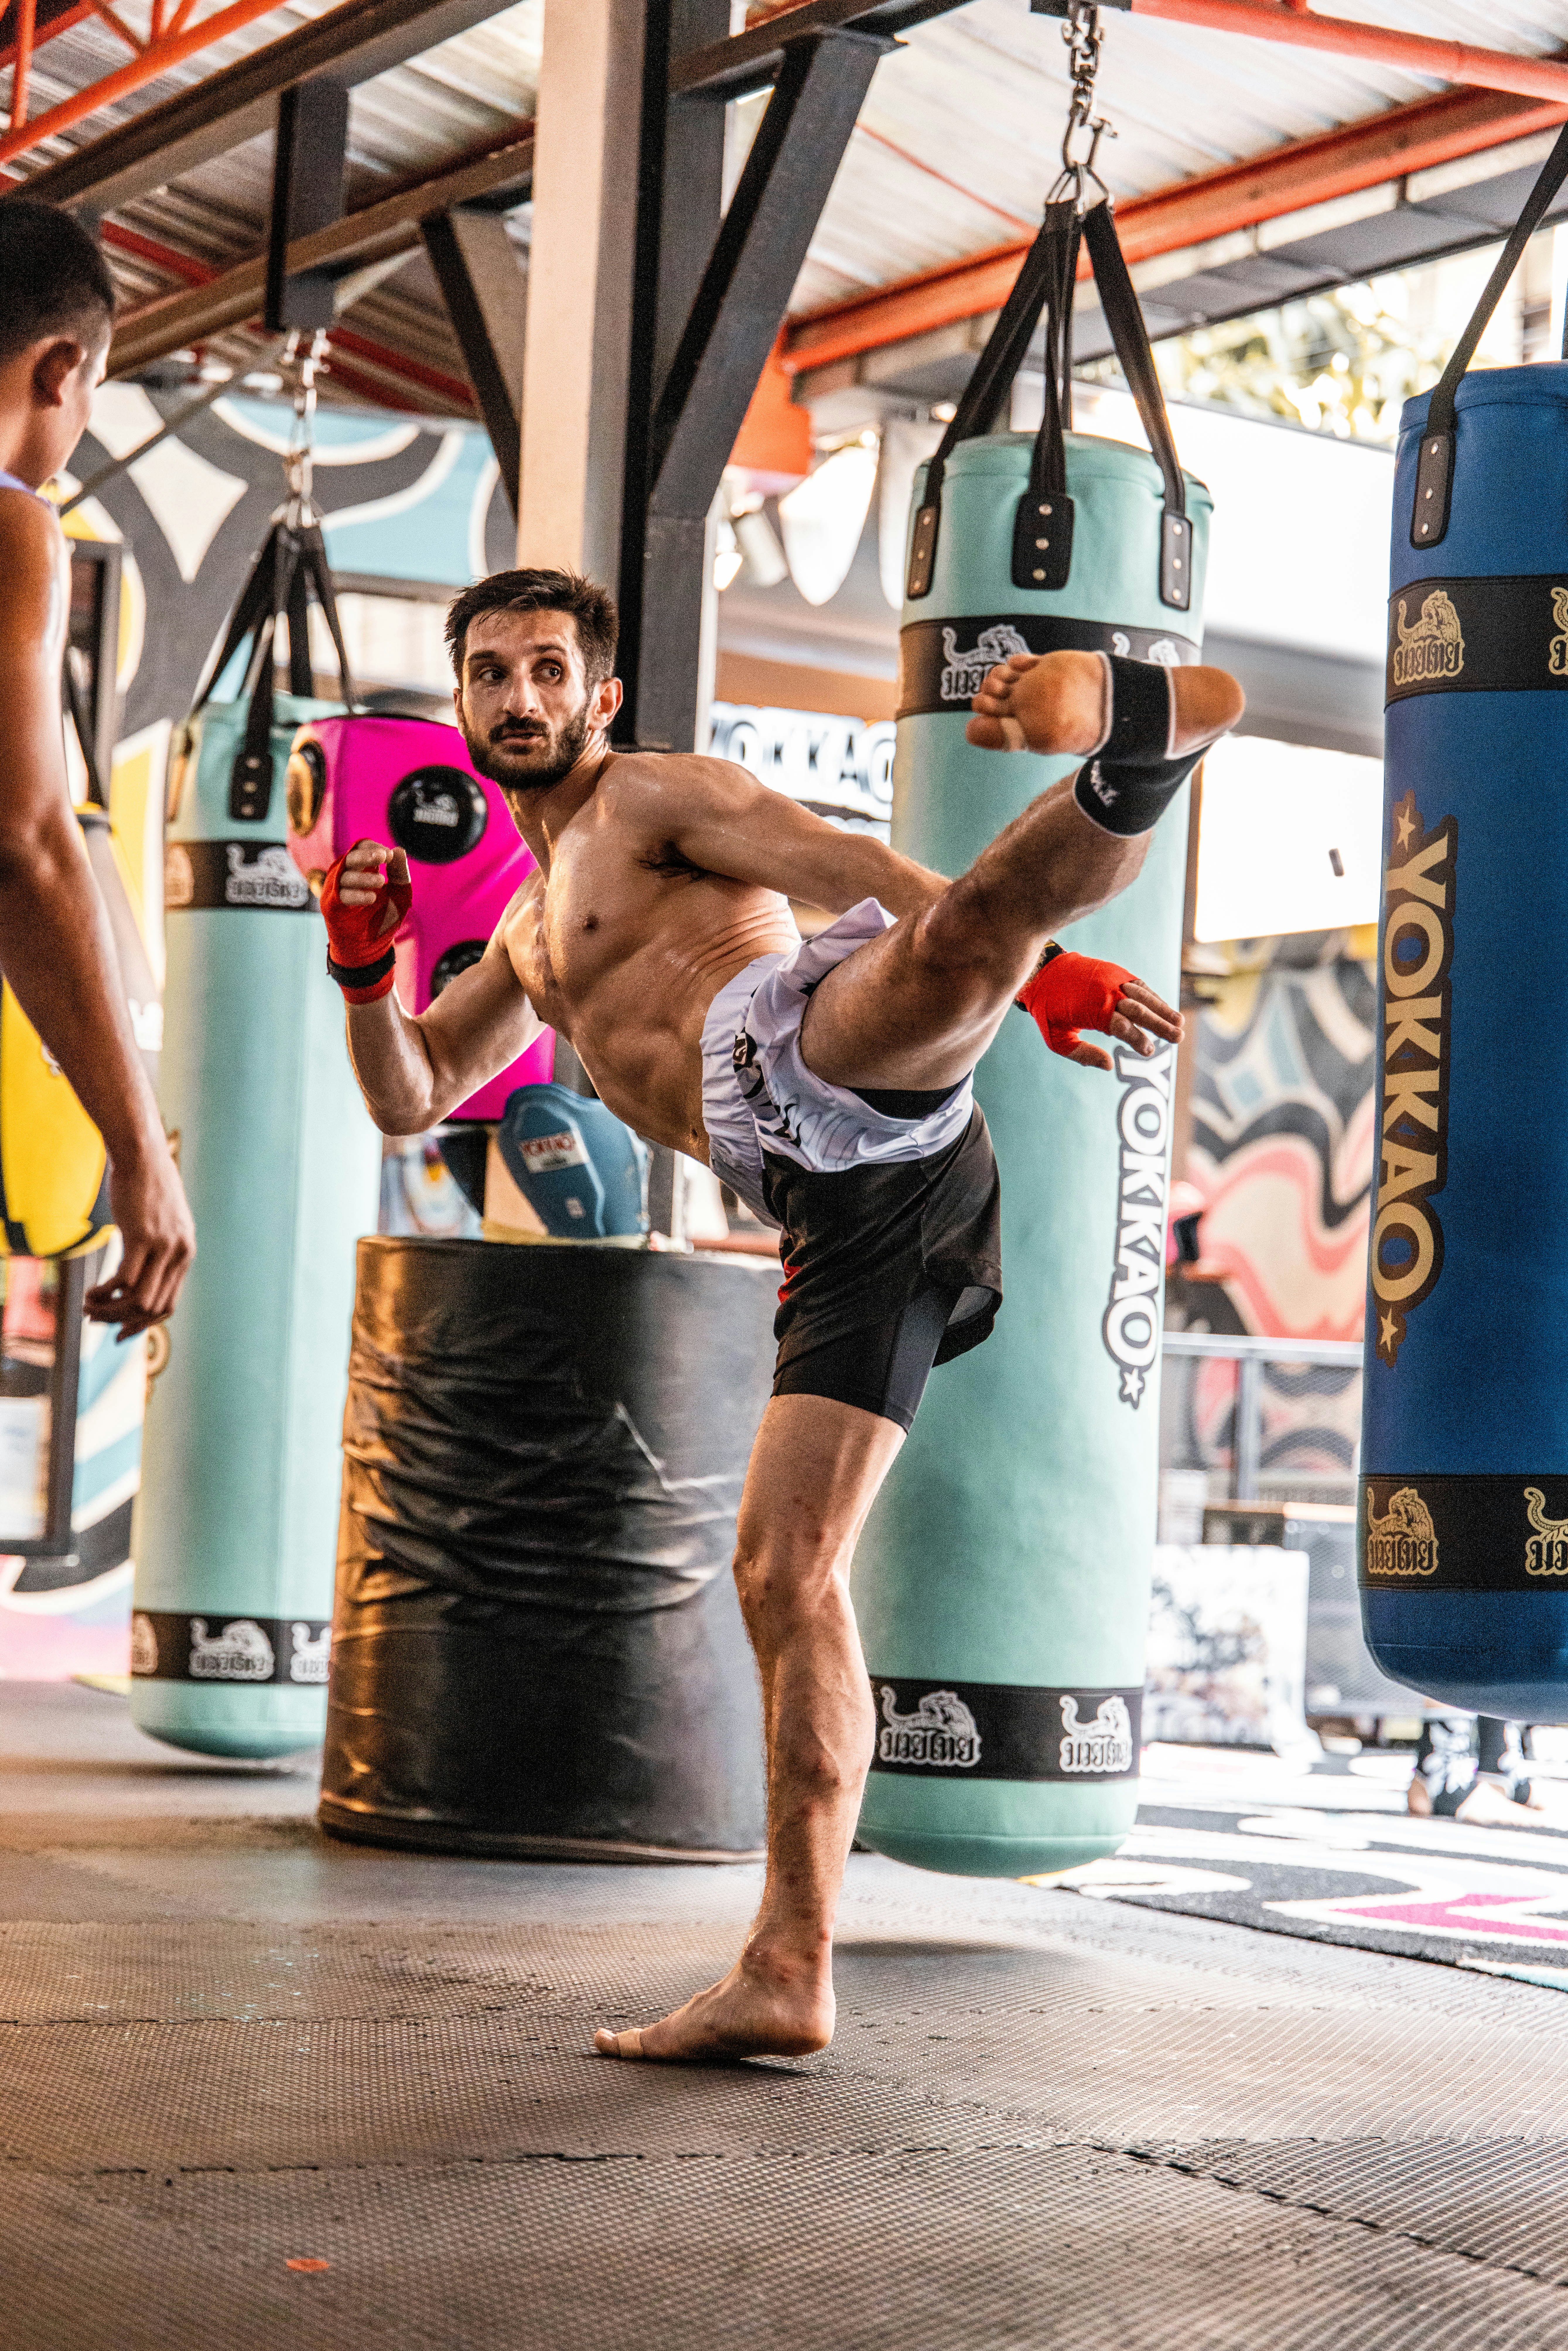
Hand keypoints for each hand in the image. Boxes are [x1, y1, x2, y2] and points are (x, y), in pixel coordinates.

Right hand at [85, 1137, 194, 1338]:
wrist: (143, 1155)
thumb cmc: (146, 1188)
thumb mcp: (162, 1222)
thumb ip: (158, 1248)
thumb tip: (138, 1274)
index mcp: (186, 1254)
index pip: (169, 1305)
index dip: (143, 1324)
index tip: (120, 1332)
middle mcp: (180, 1254)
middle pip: (153, 1307)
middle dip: (121, 1320)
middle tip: (94, 1318)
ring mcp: (163, 1247)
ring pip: (138, 1300)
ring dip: (110, 1310)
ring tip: (88, 1305)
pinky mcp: (142, 1237)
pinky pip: (124, 1281)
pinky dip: (105, 1293)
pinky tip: (91, 1291)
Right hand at [322, 841, 411, 1001]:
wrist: (372, 947)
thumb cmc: (384, 918)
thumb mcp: (399, 893)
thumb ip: (400, 872)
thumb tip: (398, 850)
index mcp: (360, 869)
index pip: (361, 847)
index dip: (374, 848)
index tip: (389, 855)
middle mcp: (345, 876)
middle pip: (351, 857)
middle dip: (367, 855)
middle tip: (384, 857)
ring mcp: (335, 890)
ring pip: (345, 875)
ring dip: (364, 876)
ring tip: (382, 882)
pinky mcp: (331, 906)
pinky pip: (341, 895)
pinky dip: (356, 895)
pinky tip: (372, 898)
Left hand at [966, 650, 1107, 756]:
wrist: (1099, 701)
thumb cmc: (1066, 726)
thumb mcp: (1033, 737)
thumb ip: (1000, 735)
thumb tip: (969, 730)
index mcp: (1014, 725)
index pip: (984, 712)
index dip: (982, 705)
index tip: (990, 705)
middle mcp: (1019, 706)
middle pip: (988, 691)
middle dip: (989, 687)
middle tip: (1000, 690)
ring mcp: (1029, 686)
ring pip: (999, 675)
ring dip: (998, 673)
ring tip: (1010, 678)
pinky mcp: (1039, 669)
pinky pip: (1016, 662)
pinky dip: (1016, 662)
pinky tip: (1027, 666)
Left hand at [1018, 948, 1182, 1071]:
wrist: (1044, 972)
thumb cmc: (1049, 1010)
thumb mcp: (1057, 1039)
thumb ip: (1083, 1054)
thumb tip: (1109, 1066)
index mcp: (1093, 1010)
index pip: (1122, 1026)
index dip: (1137, 1039)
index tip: (1149, 1051)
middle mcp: (1107, 992)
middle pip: (1139, 1010)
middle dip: (1160, 1024)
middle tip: (1178, 1038)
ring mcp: (1113, 979)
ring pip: (1144, 996)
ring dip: (1163, 1009)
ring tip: (1179, 1023)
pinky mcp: (1116, 972)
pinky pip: (1139, 985)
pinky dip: (1153, 996)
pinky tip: (1164, 1007)